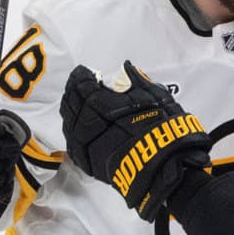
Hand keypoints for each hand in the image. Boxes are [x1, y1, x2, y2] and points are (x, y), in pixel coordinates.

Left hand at [61, 60, 209, 221]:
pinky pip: (73, 144)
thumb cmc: (162, 129)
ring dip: (72, 112)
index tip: (86, 73)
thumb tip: (125, 68)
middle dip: (75, 92)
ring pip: (69, 122)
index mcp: (99, 102)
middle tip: (81, 87)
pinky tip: (79, 129)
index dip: (82, 76)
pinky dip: (74, 133)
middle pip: (72, 102)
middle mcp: (87, 122)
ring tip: (80, 106)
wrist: (164, 166)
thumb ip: (135, 80)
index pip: (81, 83)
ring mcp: (85, 144)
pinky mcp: (88, 162)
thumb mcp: (153, 96)